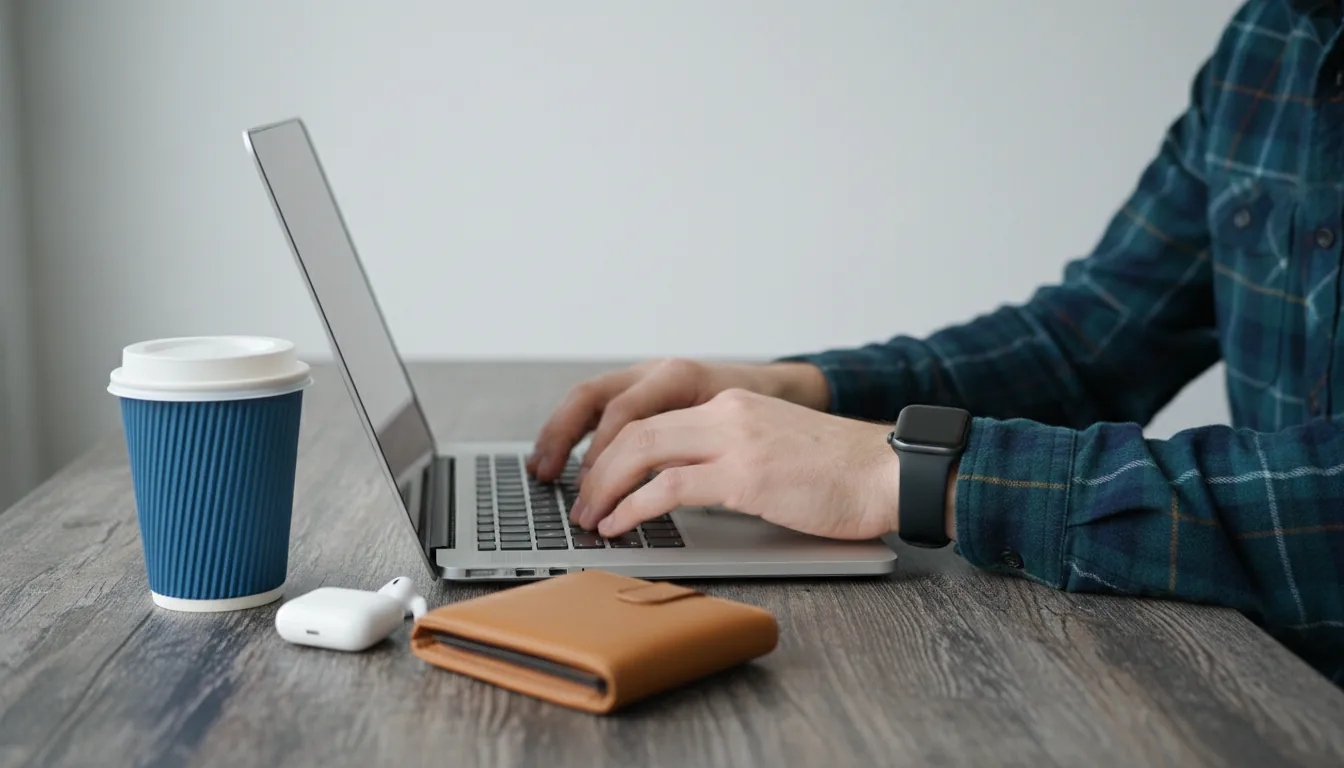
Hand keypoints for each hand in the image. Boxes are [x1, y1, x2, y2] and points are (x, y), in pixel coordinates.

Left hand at [569, 388, 902, 539]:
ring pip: (642, 451)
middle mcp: (728, 412)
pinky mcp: (745, 475)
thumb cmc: (841, 474)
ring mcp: (736, 440)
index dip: (611, 449)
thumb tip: (685, 487)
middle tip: (580, 503)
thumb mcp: (775, 448)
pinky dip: (633, 508)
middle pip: (635, 429)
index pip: (651, 416)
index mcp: (733, 404)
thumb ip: (731, 454)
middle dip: (596, 469)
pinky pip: (668, 487)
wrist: (889, 473)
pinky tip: (620, 526)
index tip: (595, 479)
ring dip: (605, 488)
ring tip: (590, 519)